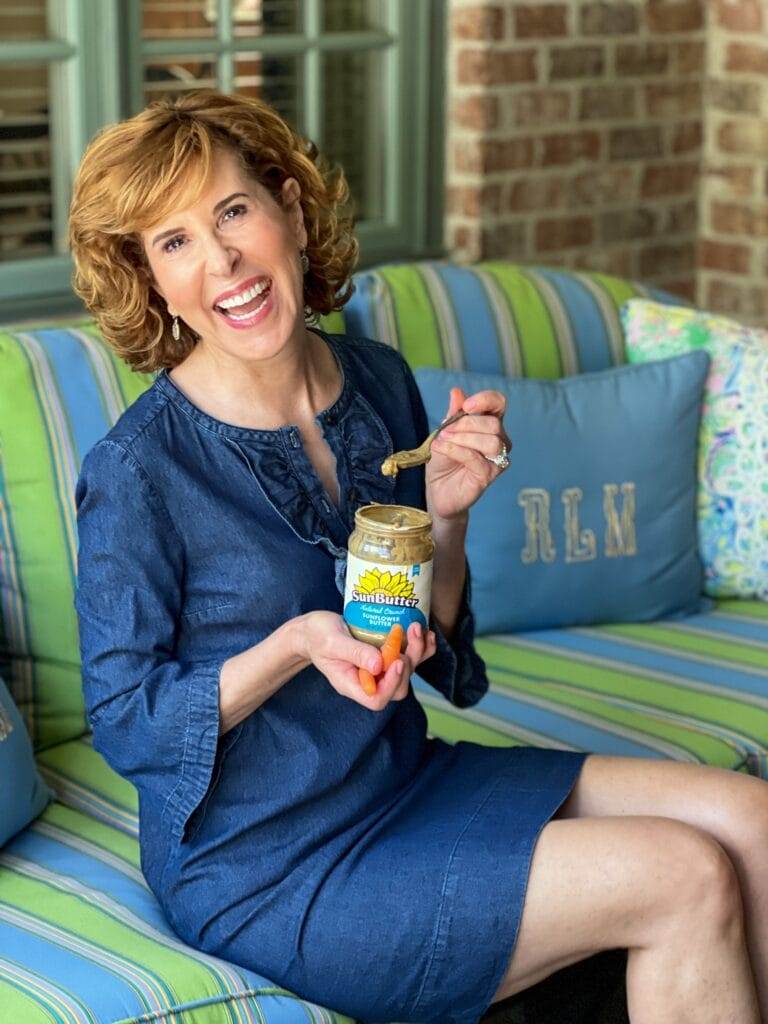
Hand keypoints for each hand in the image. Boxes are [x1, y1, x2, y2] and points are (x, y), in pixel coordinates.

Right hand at [296, 612, 436, 710]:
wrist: (313, 629)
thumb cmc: (317, 636)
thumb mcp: (332, 642)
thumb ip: (355, 653)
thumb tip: (379, 666)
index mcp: (352, 684)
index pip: (377, 699)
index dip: (391, 684)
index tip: (396, 660)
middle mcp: (368, 681)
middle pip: (397, 687)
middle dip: (408, 663)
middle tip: (407, 636)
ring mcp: (379, 669)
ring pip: (407, 671)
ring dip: (417, 651)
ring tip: (416, 628)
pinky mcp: (385, 655)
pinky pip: (408, 657)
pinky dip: (421, 647)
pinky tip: (425, 633)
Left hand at [426, 386, 511, 520]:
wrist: (438, 490)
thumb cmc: (444, 461)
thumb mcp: (445, 433)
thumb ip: (453, 414)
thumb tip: (457, 391)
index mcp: (489, 424)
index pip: (499, 404)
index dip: (486, 400)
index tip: (466, 405)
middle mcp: (499, 440)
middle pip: (493, 424)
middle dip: (466, 424)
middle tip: (444, 431)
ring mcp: (497, 459)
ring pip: (491, 441)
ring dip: (463, 438)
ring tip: (443, 442)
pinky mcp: (489, 475)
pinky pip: (476, 458)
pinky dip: (457, 451)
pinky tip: (442, 450)